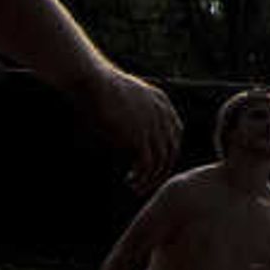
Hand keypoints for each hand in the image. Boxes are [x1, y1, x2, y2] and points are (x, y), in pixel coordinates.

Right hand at [81, 66, 182, 190]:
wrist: (94, 81)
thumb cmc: (100, 87)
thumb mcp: (125, 97)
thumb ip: (133, 113)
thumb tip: (126, 130)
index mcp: (162, 103)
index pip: (175, 134)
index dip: (166, 152)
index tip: (152, 165)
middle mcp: (163, 115)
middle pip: (172, 150)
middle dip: (161, 169)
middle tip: (146, 183)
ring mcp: (154, 126)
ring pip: (162, 161)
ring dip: (150, 178)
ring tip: (135, 187)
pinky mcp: (140, 136)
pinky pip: (148, 164)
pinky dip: (141, 176)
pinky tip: (130, 181)